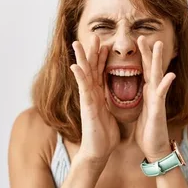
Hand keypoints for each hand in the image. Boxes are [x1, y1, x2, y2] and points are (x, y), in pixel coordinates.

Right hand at [70, 35, 119, 163]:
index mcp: (99, 96)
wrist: (99, 152)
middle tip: (93, 35)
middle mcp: (91, 95)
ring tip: (77, 43)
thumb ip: (109, 103)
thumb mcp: (109, 114)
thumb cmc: (104, 135)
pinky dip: (80, 77)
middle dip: (92, 52)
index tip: (104, 43)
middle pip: (91, 69)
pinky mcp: (87, 107)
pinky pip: (83, 89)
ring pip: (84, 75)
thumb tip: (111, 98)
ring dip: (81, 58)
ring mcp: (87, 100)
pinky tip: (76, 66)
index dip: (102, 58)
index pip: (100, 73)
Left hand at [135, 36, 176, 161]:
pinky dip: (165, 85)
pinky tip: (170, 75)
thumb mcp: (143, 111)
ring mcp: (158, 101)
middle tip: (144, 35)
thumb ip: (145, 97)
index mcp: (148, 94)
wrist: (154, 149)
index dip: (141, 56)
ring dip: (158, 61)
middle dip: (148, 52)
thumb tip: (145, 86)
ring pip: (158, 77)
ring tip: (159, 46)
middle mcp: (154, 94)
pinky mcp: (159, 111)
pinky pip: (162, 96)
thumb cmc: (148, 131)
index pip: (144, 71)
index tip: (137, 41)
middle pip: (151, 69)